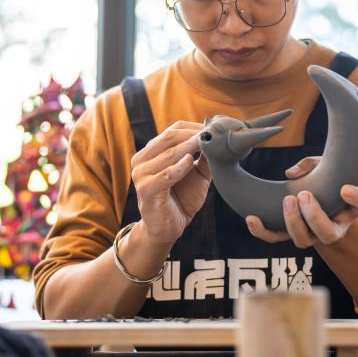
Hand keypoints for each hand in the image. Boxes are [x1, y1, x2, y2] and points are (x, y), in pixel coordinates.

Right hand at [130, 120, 211, 246]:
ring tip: (205, 143)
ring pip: (168, 154)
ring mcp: (141, 174)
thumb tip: (216, 139)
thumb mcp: (196, 174)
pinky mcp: (146, 190)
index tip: (213, 127)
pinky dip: (178, 167)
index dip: (193, 127)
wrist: (167, 228)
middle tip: (213, 133)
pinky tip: (190, 161)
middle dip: (193, 135)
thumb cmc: (180, 199)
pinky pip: (165, 175)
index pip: (172, 131)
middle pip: (169, 138)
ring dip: (189, 147)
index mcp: (151, 152)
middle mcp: (142, 160)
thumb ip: (203, 157)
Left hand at [245, 156, 357, 247]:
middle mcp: (334, 226)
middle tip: (304, 195)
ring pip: (303, 241)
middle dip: (314, 217)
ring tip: (287, 200)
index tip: (345, 188)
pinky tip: (252, 218)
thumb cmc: (324, 177)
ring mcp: (311, 234)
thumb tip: (290, 174)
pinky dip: (262, 231)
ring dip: (292, 222)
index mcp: (350, 207)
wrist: (315, 194)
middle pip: (327, 234)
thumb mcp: (324, 164)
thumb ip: (311, 165)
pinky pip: (276, 237)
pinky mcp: (290, 233)